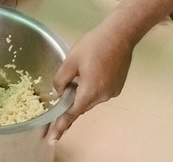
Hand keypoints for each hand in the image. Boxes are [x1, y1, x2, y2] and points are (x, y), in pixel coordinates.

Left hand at [47, 24, 133, 142]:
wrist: (119, 35)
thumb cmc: (93, 46)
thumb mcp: (70, 61)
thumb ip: (61, 79)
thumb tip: (59, 92)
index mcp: (90, 91)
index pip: (72, 114)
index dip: (61, 126)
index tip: (53, 138)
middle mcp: (103, 96)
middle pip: (81, 105)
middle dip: (70, 102)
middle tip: (62, 91)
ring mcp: (112, 92)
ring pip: (90, 98)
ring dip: (82, 91)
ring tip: (81, 72)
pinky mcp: (117, 87)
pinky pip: (99, 92)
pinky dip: (92, 87)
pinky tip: (91, 70)